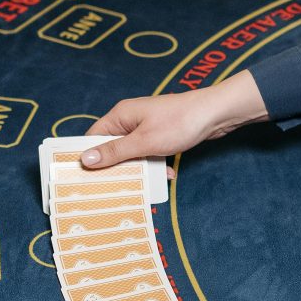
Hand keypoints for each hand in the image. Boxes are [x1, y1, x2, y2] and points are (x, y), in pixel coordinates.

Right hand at [81, 70, 268, 167]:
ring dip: (141, 168)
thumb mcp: (144, 142)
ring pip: (134, 153)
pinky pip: (151, 153)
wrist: (215, 114)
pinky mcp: (162, 134)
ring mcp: (147, 126)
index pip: (93, 137)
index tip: (85, 178)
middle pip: (113, 148)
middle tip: (116, 187)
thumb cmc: (179, 123)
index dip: (89, 157)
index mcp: (120, 116)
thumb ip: (115, 152)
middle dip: (117, 167)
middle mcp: (130, 120)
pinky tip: (168, 174)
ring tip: (146, 183)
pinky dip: (157, 164)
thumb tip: (86, 160)